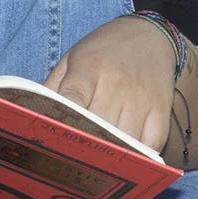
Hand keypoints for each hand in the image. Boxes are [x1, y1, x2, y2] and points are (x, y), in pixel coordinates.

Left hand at [43, 15, 177, 151]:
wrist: (149, 34)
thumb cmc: (103, 50)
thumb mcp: (72, 58)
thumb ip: (53, 86)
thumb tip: (36, 117)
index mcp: (89, 67)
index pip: (73, 98)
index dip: (63, 122)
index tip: (54, 140)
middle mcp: (117, 82)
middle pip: (98, 126)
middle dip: (84, 144)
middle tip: (71, 160)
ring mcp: (142, 97)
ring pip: (124, 140)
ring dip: (110, 154)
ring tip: (96, 163)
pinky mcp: (161, 108)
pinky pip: (151, 143)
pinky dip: (139, 156)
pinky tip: (125, 157)